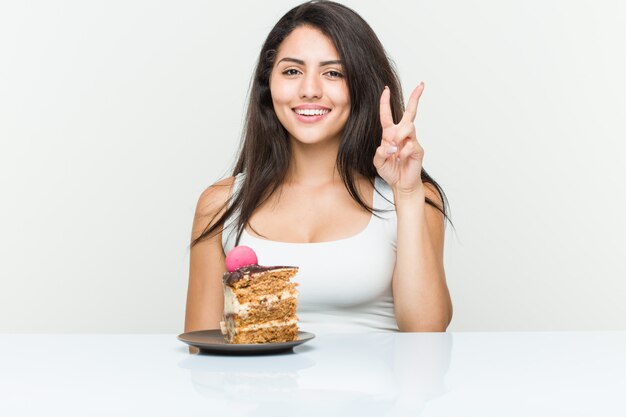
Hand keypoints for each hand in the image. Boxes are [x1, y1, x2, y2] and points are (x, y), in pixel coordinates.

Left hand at [373, 82, 424, 196]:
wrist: (401, 184)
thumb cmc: (390, 171)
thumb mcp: (378, 162)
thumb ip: (380, 153)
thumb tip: (390, 145)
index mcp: (390, 134)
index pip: (387, 115)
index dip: (385, 102)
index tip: (386, 90)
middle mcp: (402, 134)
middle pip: (410, 112)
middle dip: (415, 97)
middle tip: (421, 85)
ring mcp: (412, 140)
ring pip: (408, 127)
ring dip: (399, 136)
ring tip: (395, 148)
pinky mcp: (418, 149)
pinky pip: (410, 145)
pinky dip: (402, 153)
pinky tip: (401, 160)